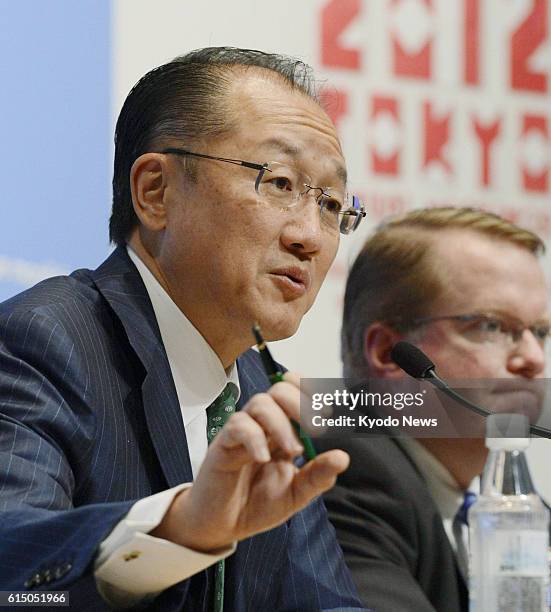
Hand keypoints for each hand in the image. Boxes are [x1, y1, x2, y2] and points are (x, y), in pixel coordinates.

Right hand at [151, 372, 348, 550]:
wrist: (222, 526)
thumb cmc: (256, 504)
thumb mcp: (296, 493)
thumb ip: (318, 476)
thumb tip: (343, 457)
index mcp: (282, 430)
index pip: (294, 392)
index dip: (309, 391)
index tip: (326, 411)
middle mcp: (262, 424)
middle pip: (279, 391)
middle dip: (300, 403)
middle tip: (314, 427)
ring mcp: (242, 431)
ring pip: (260, 403)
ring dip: (281, 423)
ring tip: (293, 450)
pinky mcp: (223, 443)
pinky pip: (238, 426)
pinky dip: (255, 438)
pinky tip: (264, 458)